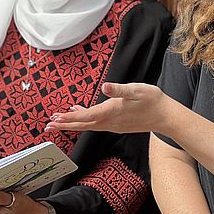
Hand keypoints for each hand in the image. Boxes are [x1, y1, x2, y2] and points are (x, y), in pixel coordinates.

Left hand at [46, 82, 169, 133]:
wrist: (166, 117)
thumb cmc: (152, 100)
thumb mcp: (137, 90)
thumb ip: (120, 89)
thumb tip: (105, 87)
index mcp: (111, 112)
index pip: (86, 116)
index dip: (70, 117)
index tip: (56, 118)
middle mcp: (109, 122)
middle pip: (82, 125)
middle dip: (64, 125)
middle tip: (47, 126)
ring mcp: (112, 125)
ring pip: (87, 126)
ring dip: (72, 124)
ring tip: (57, 121)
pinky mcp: (116, 124)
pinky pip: (95, 124)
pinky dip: (84, 120)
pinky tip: (80, 111)